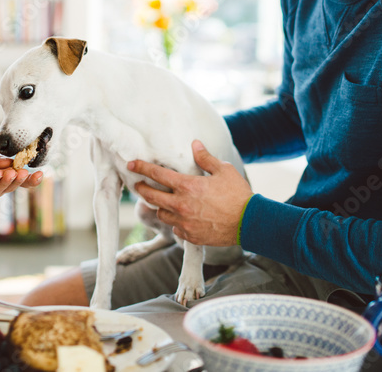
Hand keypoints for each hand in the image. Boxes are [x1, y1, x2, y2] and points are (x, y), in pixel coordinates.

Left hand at [129, 140, 252, 246]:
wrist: (250, 222)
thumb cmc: (238, 194)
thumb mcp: (224, 170)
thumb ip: (206, 158)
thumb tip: (195, 144)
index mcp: (188, 186)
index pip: (157, 174)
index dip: (142, 167)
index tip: (132, 163)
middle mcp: (181, 205)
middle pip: (151, 196)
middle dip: (141, 189)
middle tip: (138, 184)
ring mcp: (185, 222)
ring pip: (161, 213)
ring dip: (160, 206)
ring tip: (162, 201)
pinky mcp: (191, 236)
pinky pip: (175, 228)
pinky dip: (175, 222)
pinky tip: (180, 217)